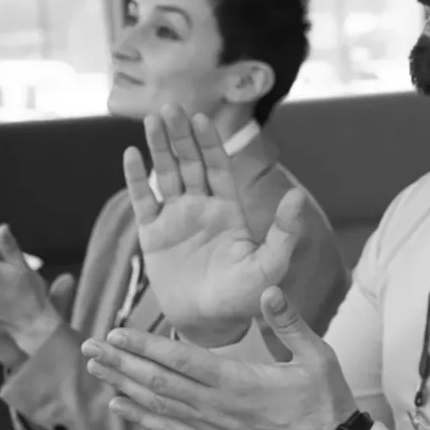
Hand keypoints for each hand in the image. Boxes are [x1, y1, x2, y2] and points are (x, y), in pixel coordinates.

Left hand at [80, 286, 355, 429]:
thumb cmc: (326, 403)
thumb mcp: (317, 357)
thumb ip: (289, 324)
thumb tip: (269, 290)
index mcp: (239, 382)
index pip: (180, 361)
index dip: (145, 346)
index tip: (116, 333)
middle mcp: (217, 406)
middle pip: (158, 383)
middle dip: (121, 363)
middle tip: (90, 347)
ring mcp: (213, 427)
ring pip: (158, 406)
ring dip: (123, 386)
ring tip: (95, 370)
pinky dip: (141, 418)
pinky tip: (120, 406)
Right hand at [127, 105, 304, 340]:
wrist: (211, 323)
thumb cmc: (246, 297)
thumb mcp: (270, 264)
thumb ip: (284, 231)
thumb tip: (298, 196)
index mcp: (229, 210)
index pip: (219, 168)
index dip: (209, 143)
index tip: (202, 118)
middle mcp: (201, 208)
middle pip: (189, 163)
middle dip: (181, 135)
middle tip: (170, 106)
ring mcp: (175, 218)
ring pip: (165, 174)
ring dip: (159, 147)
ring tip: (151, 119)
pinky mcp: (152, 235)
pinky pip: (143, 200)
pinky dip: (136, 178)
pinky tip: (130, 154)